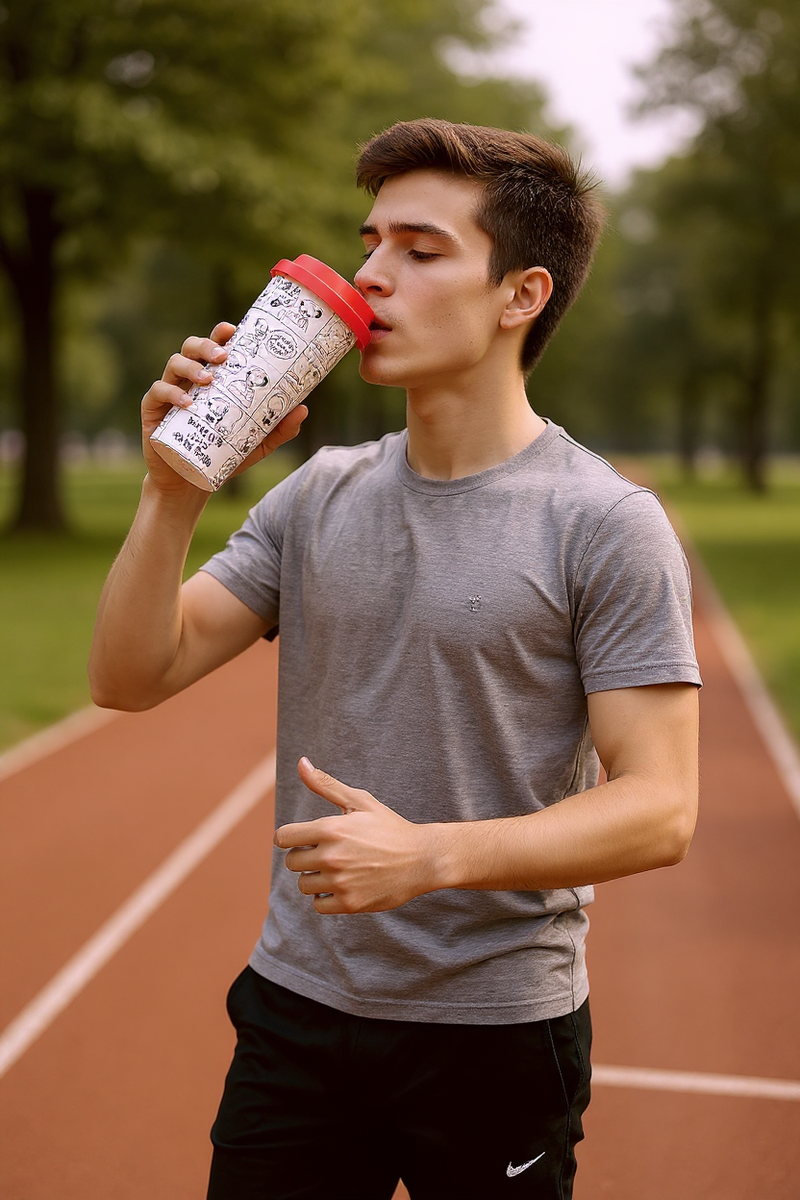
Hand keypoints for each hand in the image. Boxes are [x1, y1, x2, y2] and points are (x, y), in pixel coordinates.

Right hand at [141, 322, 307, 493]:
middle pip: (192, 347)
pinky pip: (158, 392)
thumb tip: (304, 409)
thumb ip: (278, 429)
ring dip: (191, 366)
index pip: (214, 347)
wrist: (190, 483)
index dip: (221, 333)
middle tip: (223, 356)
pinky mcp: (153, 410)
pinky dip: (171, 393)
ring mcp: (169, 392)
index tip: (232, 329)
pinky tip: (187, 402)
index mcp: (212, 379)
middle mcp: (189, 379)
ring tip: (208, 378)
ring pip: (174, 363)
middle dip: (206, 345)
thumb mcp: (255, 444)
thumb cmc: (221, 456)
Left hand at [274, 758, 438, 913]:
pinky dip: (327, 897)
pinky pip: (318, 905)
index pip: (283, 838)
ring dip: (315, 877)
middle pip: (292, 862)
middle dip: (304, 856)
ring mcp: (341, 882)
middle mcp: (332, 856)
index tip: (302, 839)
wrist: (422, 859)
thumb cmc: (388, 827)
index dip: (290, 837)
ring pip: (304, 884)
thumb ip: (325, 784)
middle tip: (327, 852)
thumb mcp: (360, 801)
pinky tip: (344, 885)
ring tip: (338, 868)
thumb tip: (301, 762)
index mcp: (330, 829)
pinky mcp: (350, 904)